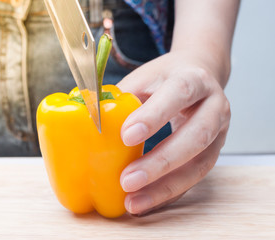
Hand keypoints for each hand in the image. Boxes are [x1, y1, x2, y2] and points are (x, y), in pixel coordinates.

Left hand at [117, 49, 230, 214]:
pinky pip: (194, 179)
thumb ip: (123, 96)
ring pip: (199, 166)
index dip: (154, 116)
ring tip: (133, 202)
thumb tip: (90, 118)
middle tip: (126, 181)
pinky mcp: (213, 155)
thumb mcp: (146, 77)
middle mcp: (214, 107)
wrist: (201, 78)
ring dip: (165, 188)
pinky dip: (169, 193)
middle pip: (196, 136)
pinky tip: (145, 203)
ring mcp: (219, 134)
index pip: (178, 94)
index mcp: (195, 80)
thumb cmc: (167, 79)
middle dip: (161, 162)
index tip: (126, 136)